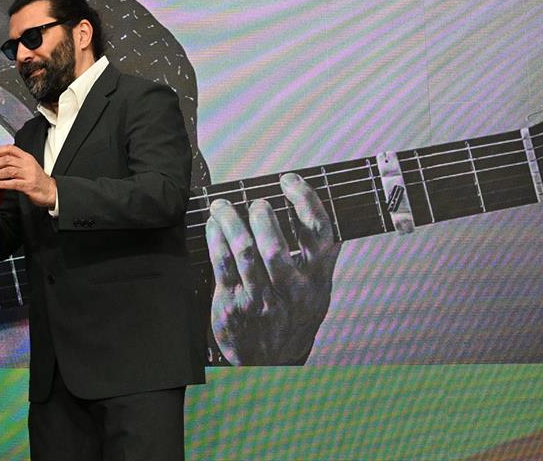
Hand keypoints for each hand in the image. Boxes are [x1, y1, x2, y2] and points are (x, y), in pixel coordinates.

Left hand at [0, 145, 56, 208]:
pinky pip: (12, 183)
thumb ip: (15, 161)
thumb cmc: (37, 178)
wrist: (50, 190)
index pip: (10, 148)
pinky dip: (2, 183)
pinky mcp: (28, 185)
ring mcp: (28, 174)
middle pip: (7, 159)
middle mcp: (27, 164)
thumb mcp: (27, 165)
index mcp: (26, 157)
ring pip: (8, 170)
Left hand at [206, 173, 340, 364]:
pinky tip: (213, 225)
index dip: (306, 202)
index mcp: (316, 280)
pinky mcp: (232, 304)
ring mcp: (260, 299)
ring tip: (223, 205)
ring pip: (244, 253)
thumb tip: (329, 210)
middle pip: (275, 247)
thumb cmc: (294, 314)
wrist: (271, 361)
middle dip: (262, 218)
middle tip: (256, 202)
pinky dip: (215, 239)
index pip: (319, 235)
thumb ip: (322, 255)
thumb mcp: (318, 291)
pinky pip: (221, 265)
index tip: (290, 181)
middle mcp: (290, 290)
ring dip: (231, 222)